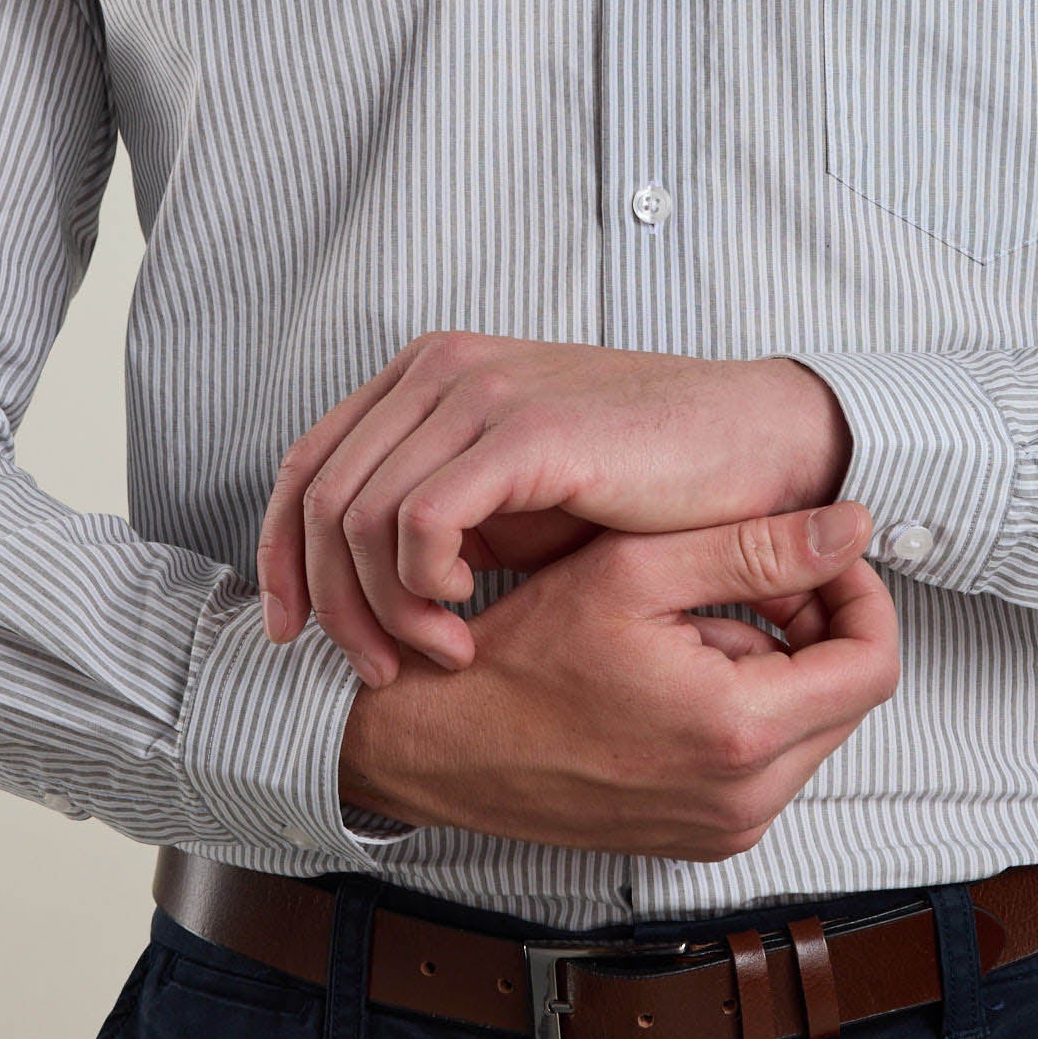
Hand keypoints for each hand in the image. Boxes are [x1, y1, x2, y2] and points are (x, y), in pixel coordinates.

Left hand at [257, 329, 852, 680]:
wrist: (755, 446)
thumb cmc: (643, 480)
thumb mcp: (514, 498)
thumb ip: (435, 516)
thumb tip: (351, 590)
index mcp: (428, 376)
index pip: (305, 467)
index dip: (282, 559)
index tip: (293, 636)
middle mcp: (440, 369)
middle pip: (318, 500)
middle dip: (334, 606)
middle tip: (384, 670)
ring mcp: (480, 391)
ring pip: (357, 517)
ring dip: (385, 608)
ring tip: (445, 649)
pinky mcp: (524, 430)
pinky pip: (418, 519)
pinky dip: (424, 584)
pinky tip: (471, 608)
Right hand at [336, 501, 897, 857]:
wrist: (439, 744)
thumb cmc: (520, 656)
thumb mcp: (636, 571)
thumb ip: (756, 547)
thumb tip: (852, 526)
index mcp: (738, 733)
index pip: (873, 663)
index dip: (860, 593)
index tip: (820, 552)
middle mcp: (744, 800)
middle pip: (845, 696)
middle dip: (813, 625)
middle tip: (747, 573)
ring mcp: (723, 829)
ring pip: (805, 726)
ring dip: (774, 664)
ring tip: (690, 620)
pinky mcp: (700, 837)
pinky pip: (761, 762)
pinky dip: (740, 706)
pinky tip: (673, 668)